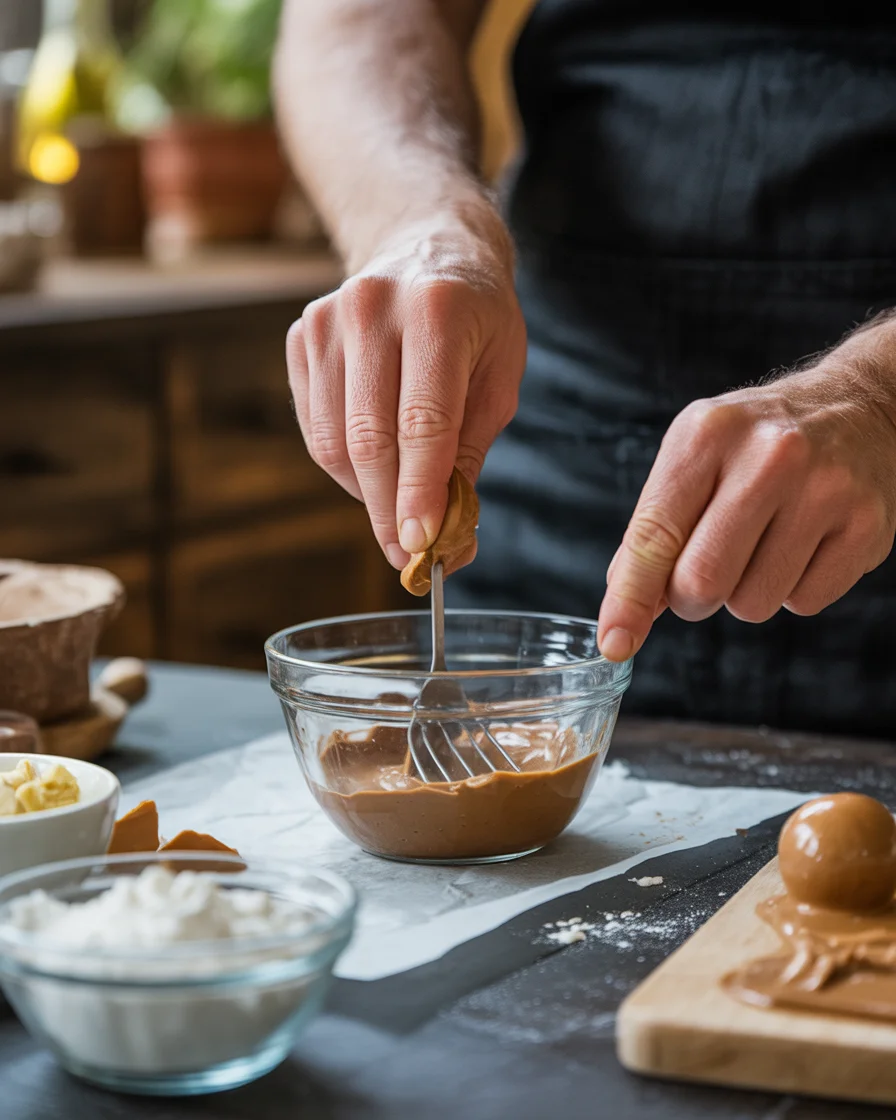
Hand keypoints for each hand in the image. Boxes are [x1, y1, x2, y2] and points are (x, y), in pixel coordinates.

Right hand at [286, 211, 526, 568]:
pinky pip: (316, 428)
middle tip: (406, 555)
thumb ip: (470, 455)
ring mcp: (327, 320)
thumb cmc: (477, 321)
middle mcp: (372, 307)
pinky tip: (376, 466)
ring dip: (366, 493)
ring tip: (398, 506)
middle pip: (369, 438)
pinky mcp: (302, 337)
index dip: (419, 493)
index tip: (421, 548)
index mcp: (438, 310)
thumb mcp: (499, 379)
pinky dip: (345, 466)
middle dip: (389, 509)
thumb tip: (449, 541)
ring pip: (334, 442)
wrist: (427, 245)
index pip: (422, 423)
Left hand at [598, 322, 895, 660]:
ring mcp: (825, 490)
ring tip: (763, 543)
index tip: (615, 641)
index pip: (654, 536)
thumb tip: (623, 614)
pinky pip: (805, 603)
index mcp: (708, 434)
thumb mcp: (694, 458)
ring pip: (753, 603)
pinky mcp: (866, 526)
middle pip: (702, 581)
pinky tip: (803, 544)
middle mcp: (769, 456)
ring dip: (745, 594)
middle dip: (691, 599)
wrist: (859, 408)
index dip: (629, 599)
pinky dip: (793, 589)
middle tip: (703, 576)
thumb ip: (654, 531)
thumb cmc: (757, 444)